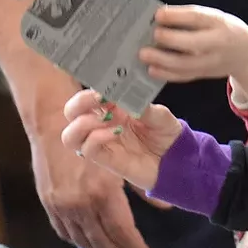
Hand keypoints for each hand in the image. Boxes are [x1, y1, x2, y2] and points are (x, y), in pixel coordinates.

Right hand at [29, 113, 152, 247]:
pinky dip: (79, 242)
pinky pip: (65, 232)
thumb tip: (166, 206)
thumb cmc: (94, 133)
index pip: (122, 230)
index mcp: (102, 191)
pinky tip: (90, 244)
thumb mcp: (122, 157)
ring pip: (83, 240)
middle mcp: (81, 203)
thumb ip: (142, 186)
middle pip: (103, 240)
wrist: (53, 123)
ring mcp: (62, 206)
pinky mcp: (50, 203)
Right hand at [61, 90, 181, 192]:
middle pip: (71, 113)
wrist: (176, 159)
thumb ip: (141, 105)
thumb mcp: (159, 114)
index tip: (102, 88)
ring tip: (105, 119)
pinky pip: (87, 150)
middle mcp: (102, 124)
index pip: (87, 96)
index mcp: (112, 108)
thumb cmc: (166, 133)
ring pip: (70, 135)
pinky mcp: (106, 160)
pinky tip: (115, 132)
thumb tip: (123, 96)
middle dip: (79, 103)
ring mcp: (102, 142)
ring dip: (82, 124)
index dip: (89, 90)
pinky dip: (96, 138)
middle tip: (99, 99)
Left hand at [139, 4, 247, 82]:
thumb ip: (192, 18)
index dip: (177, 16)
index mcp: (219, 23)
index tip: (158, 14)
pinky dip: (167, 74)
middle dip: (170, 39)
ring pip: (186, 64)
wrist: (247, 55)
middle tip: (152, 35)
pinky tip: (152, 70)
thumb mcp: (215, 18)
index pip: (198, 18)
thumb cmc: (224, 30)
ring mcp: (211, 62)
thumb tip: (160, 18)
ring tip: (144, 54)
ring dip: (163, 60)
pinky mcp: (204, 74)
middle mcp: (217, 43)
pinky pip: (184, 76)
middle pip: (193, 43)